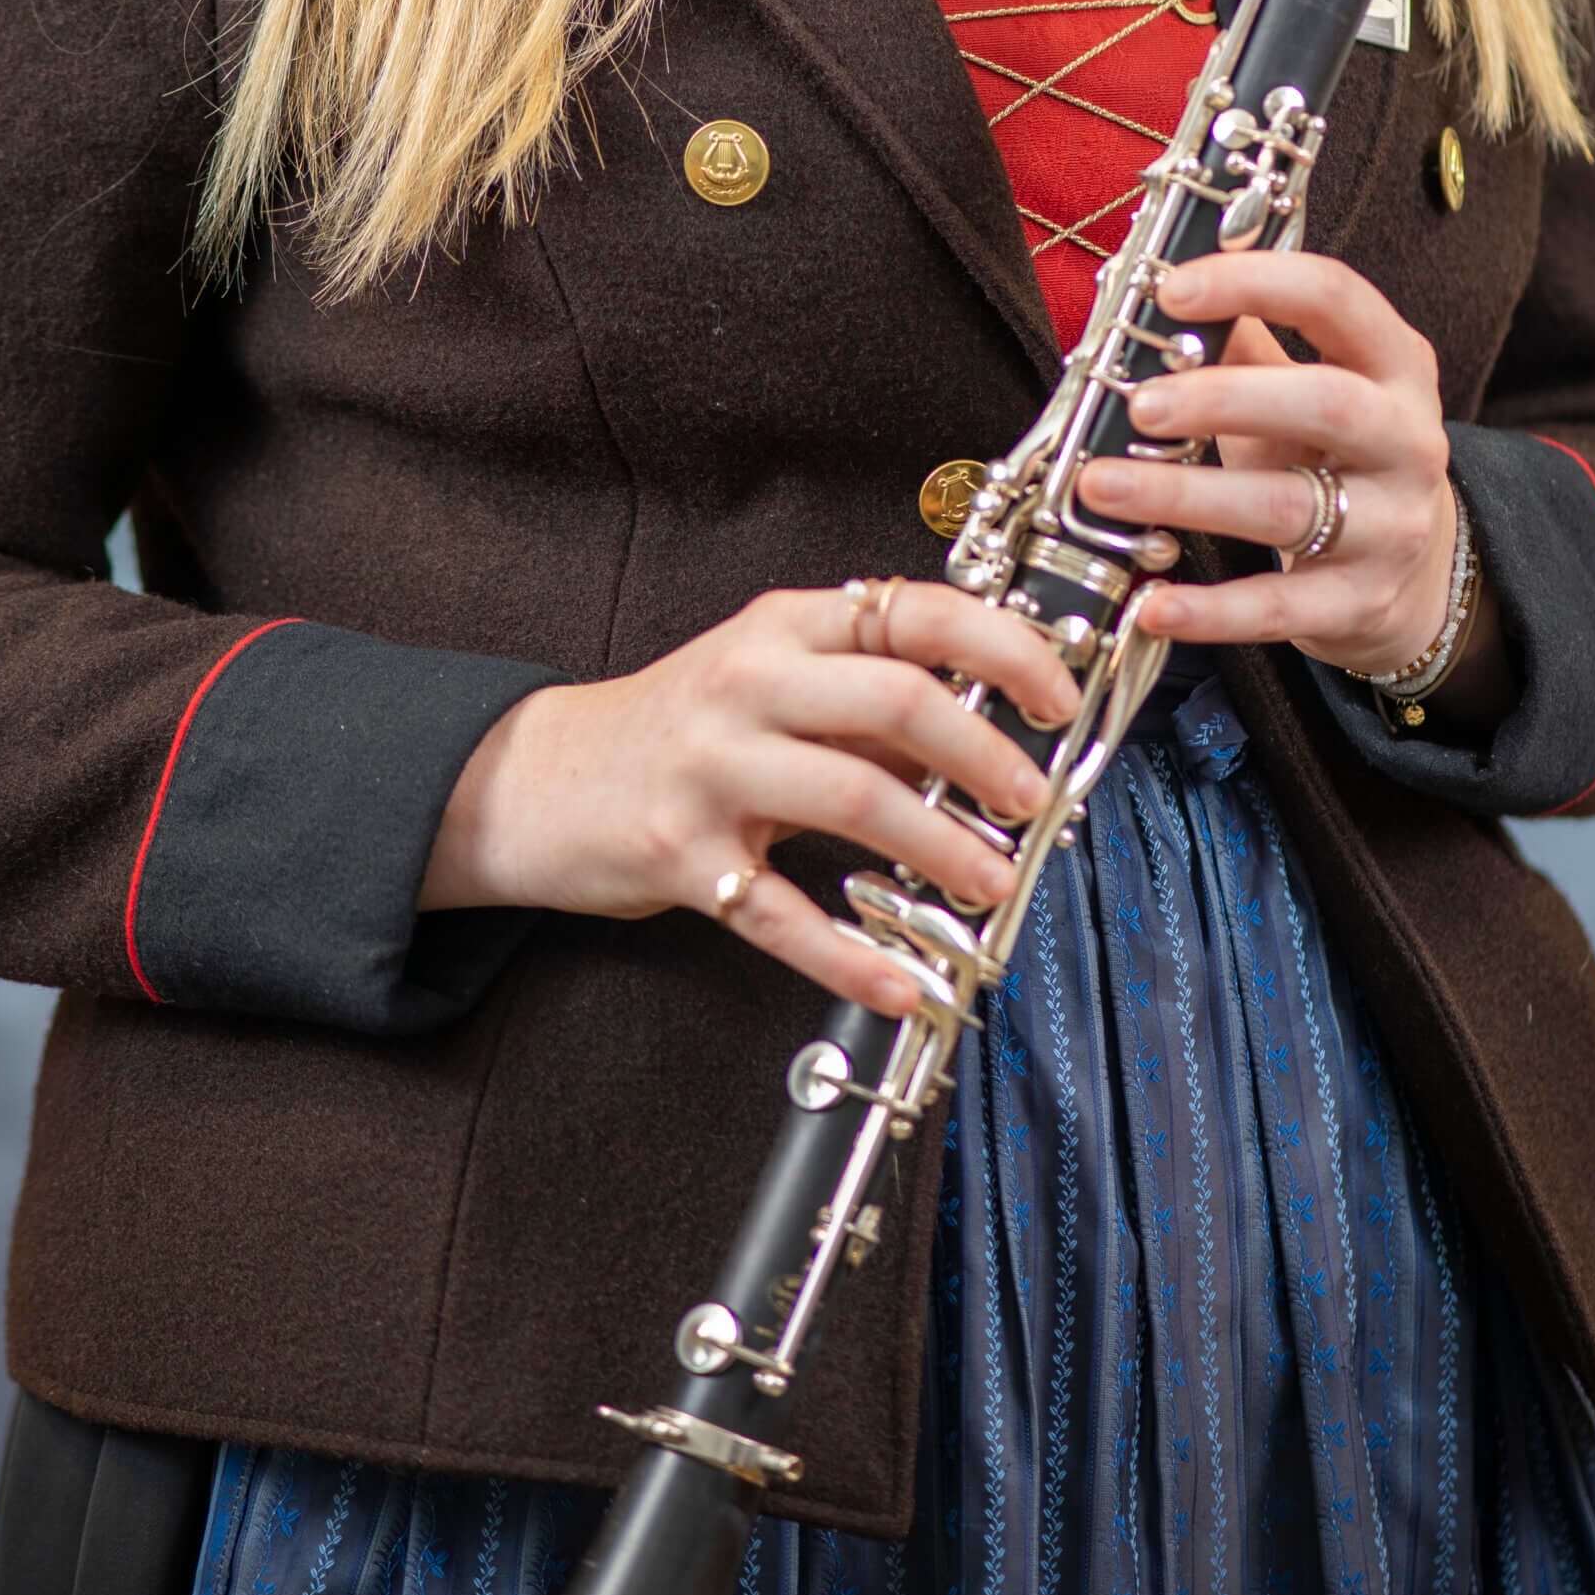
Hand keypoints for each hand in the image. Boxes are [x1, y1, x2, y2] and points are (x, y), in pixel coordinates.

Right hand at [420, 582, 1078, 1018]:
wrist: (536, 779)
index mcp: (783, 626)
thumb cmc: (678, 730)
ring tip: (991, 884)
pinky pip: (781, 915)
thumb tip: (992, 730)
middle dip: (988, 755)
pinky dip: (851, 958)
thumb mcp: (771, 684)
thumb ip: (868, 700)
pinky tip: (903, 984)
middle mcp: (747, 684)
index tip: (1058, 696)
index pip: (913, 610)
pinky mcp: (679, 855)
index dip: (1004, 647)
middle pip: (897, 699)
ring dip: (942, 848)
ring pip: (854, 799)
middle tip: (1035, 802)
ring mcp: (709, 768)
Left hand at [1075, 248, 1484, 689]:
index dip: (1254, 282)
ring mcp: (1391, 526)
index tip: (1170, 289)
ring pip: (1288, 507)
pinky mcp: (1359, 602)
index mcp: (1393, 363)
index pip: (1336, 298)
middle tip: (1138, 404)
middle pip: (1326, 403)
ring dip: (1186, 497)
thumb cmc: (1333, 456)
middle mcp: (1407, 439)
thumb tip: (1157, 290)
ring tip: (1100, 486)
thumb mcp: (1306, 385)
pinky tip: (1153, 605)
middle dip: (1223, 399)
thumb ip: (1244, 339)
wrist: (1415, 576)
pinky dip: (1211, 610)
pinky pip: (1279, 608)